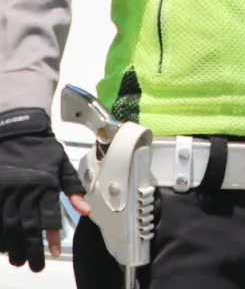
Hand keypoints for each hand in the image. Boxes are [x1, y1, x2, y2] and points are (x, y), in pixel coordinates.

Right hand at [0, 108, 90, 271]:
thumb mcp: (62, 163)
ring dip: (14, 246)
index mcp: (45, 184)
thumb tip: (86, 210)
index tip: (55, 251)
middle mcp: (25, 191)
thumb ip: (74, 187)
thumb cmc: (42, 148)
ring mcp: (6, 193)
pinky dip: (0, 234)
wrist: (17, 130)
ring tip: (19, 260)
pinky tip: (4, 245)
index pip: (49, 216)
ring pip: (8, 227)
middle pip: (28, 227)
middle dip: (32, 248)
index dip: (52, 236)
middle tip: (35, 264)